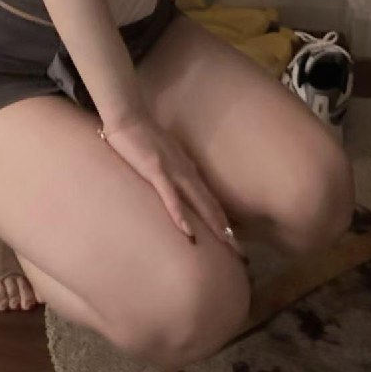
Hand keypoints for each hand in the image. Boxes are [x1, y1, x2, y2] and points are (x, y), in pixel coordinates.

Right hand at [98, 113, 246, 258]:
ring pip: (199, 203)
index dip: (223, 221)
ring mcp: (173, 172)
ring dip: (213, 226)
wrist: (129, 117)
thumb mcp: (165, 155)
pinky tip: (188, 233)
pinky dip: (180, 216)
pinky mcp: (156, 171)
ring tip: (227, 246)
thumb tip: (182, 182)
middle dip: (227, 230)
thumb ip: (175, 168)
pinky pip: (171, 198)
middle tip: (241, 254)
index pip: (210, 200)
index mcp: (189, 170)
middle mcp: (187, 172)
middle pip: (211, 206)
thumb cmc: (144, 135)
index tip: (234, 241)